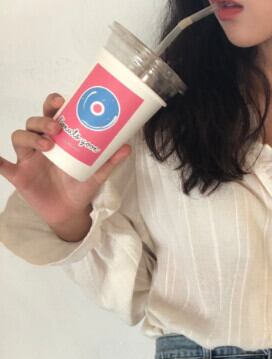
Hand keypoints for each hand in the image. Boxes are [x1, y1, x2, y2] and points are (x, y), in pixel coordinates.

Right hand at [0, 92, 131, 225]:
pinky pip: (3, 166)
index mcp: (58, 139)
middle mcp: (41, 145)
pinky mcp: (19, 176)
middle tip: (57, 127)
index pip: (51, 114)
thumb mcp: (97, 174)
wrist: (71, 211)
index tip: (61, 101)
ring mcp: (28, 159)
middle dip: (43, 120)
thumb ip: (109, 161)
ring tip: (47, 146)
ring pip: (19, 138)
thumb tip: (126, 147)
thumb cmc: (80, 186)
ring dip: (30, 137)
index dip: (52, 104)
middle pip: (33, 123)